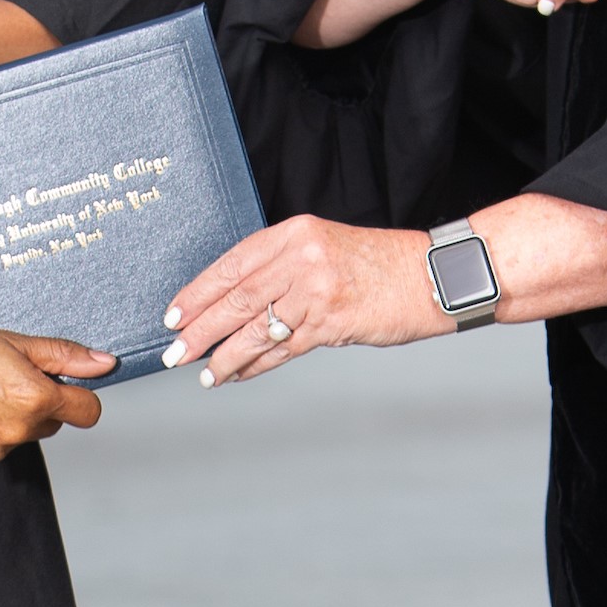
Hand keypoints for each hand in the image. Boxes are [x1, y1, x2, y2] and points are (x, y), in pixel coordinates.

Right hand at [0, 315, 114, 472]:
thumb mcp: (8, 339)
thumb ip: (61, 356)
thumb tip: (104, 363)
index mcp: (33, 401)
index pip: (88, 411)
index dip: (76, 391)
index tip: (58, 377)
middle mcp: (15, 435)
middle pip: (51, 422)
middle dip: (38, 400)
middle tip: (2, 370)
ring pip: (18, 434)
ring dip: (8, 415)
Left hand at [159, 215, 450, 386]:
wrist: (432, 277)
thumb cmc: (379, 265)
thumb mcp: (325, 248)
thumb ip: (284, 267)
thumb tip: (235, 303)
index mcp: (295, 232)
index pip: (233, 263)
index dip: (199, 291)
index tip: (173, 312)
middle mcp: (302, 257)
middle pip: (236, 297)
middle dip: (200, 328)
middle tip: (173, 350)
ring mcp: (316, 290)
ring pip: (255, 327)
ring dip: (223, 354)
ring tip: (203, 371)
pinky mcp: (332, 322)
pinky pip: (283, 349)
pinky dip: (255, 364)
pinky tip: (237, 374)